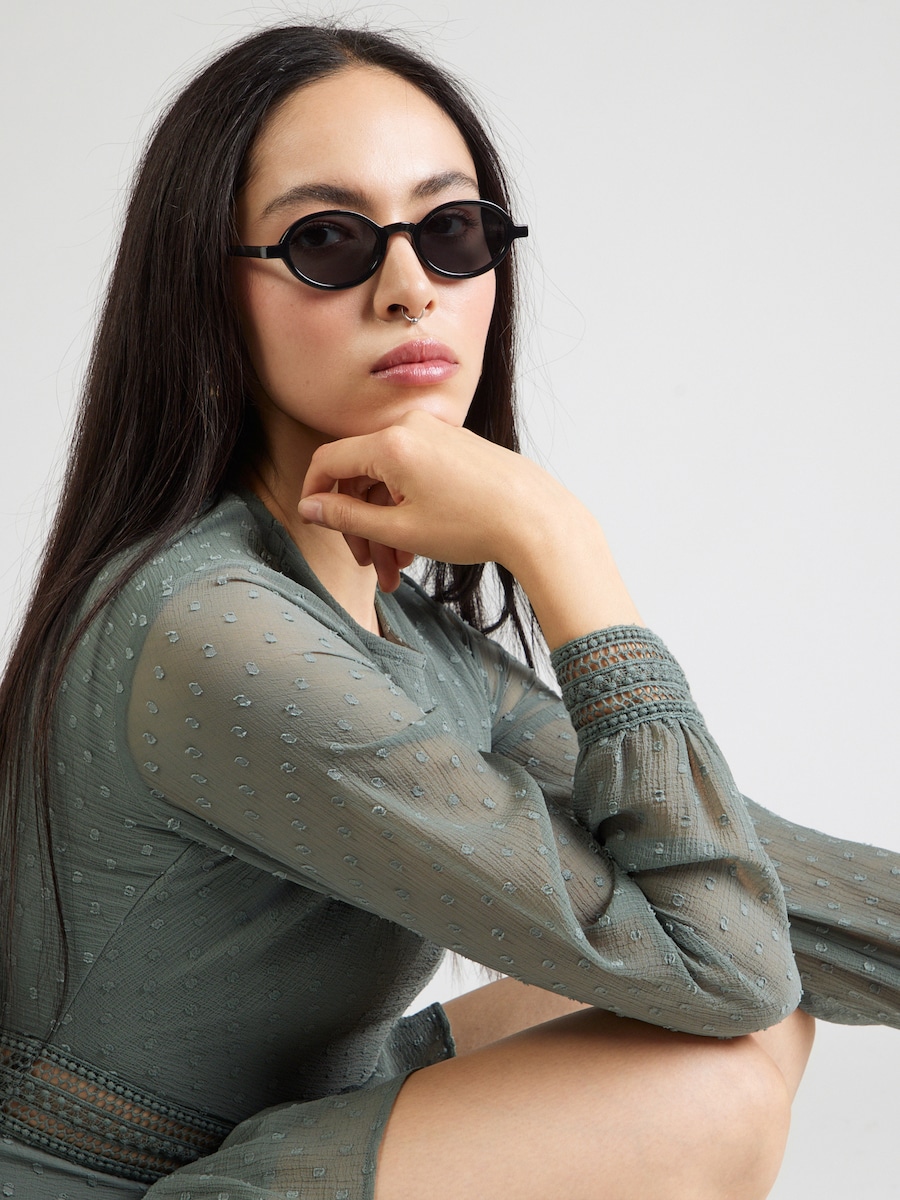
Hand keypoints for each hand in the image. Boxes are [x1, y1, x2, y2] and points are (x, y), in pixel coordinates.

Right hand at [299, 411, 537, 588]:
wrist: (537, 519)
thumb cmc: (474, 525)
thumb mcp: (400, 529)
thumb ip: (347, 516)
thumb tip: (309, 506)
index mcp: (391, 444)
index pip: (329, 461)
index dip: (314, 493)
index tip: (314, 522)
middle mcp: (411, 429)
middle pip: (361, 476)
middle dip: (360, 526)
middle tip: (371, 567)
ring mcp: (436, 435)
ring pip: (390, 482)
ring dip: (386, 527)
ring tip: (399, 569)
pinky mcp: (455, 447)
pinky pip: (415, 476)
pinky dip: (409, 510)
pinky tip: (418, 546)